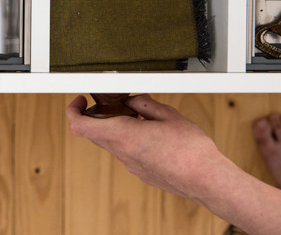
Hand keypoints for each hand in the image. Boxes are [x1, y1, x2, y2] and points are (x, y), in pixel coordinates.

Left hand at [66, 94, 222, 199]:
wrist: (207, 180)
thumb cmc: (191, 150)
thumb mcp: (169, 115)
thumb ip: (146, 105)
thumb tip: (135, 101)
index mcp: (123, 135)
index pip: (80, 126)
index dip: (72, 112)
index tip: (79, 101)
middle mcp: (122, 153)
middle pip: (94, 133)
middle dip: (96, 116)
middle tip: (110, 104)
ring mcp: (131, 165)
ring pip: (111, 143)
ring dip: (115, 128)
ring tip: (137, 117)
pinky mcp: (141, 172)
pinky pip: (126, 153)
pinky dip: (129, 140)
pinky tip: (150, 135)